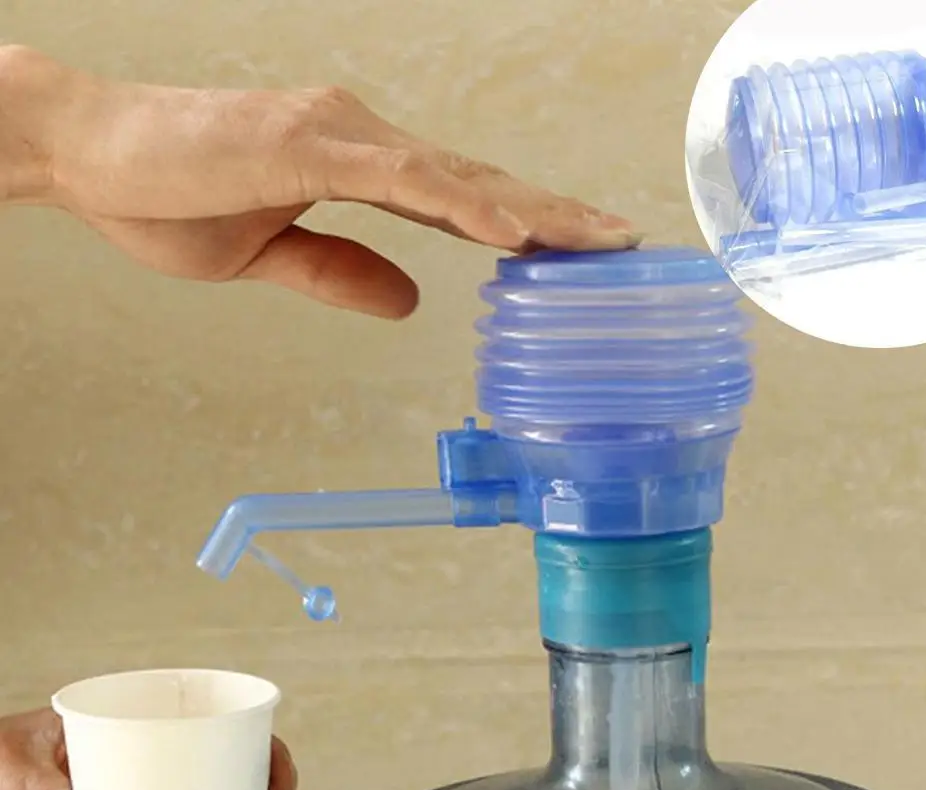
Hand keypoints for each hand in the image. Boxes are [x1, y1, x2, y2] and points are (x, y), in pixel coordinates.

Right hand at [1, 46, 638, 316]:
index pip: (461, 199)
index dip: (524, 223)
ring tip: (598, 240)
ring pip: (459, 175)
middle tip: (622, 244)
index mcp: (357, 165)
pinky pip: (404, 179)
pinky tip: (513, 229)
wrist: (86, 152)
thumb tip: (411, 300)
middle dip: (555, 217)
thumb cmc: (167, 194)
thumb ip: (341, 273)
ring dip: (533, 209)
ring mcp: (339, 134)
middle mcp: (363, 139)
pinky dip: (464, 203)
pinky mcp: (307, 143)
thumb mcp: (271, 255)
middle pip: (479, 183)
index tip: (579, 251)